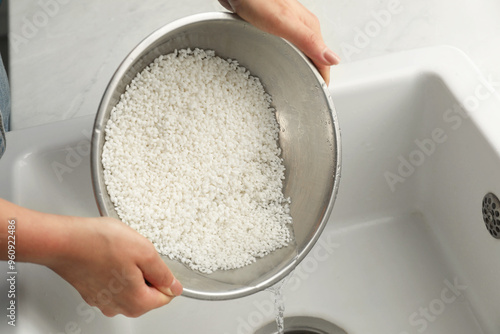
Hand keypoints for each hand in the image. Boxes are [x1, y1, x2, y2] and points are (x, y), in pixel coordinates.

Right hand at [45, 217, 182, 316]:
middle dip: (146, 273)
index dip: (163, 275)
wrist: (63, 240)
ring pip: (130, 287)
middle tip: (135, 253)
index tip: (151, 260)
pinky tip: (107, 255)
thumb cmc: (100, 243)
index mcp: (137, 302)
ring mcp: (102, 301)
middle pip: (147, 294)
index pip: (165, 297)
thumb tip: (174, 287)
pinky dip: (114, 270)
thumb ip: (163, 273)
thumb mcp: (144, 251)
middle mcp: (119, 307)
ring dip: (130, 270)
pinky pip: (112, 283)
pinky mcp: (90, 292)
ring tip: (119, 252)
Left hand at [218, 0, 339, 83]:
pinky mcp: (272, 28)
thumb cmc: (256, 0)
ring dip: (297, 69)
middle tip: (306, 95)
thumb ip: (308, 41)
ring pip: (298, 54)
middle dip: (311, 77)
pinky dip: (281, 60)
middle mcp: (301, 28)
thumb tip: (333, 59)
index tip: (321, 94)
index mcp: (309, 28)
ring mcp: (286, 28)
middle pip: (313, 58)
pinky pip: (282, 49)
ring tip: (293, 86)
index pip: (324, 60)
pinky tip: (274, 66)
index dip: (323, 80)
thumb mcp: (284, 23)